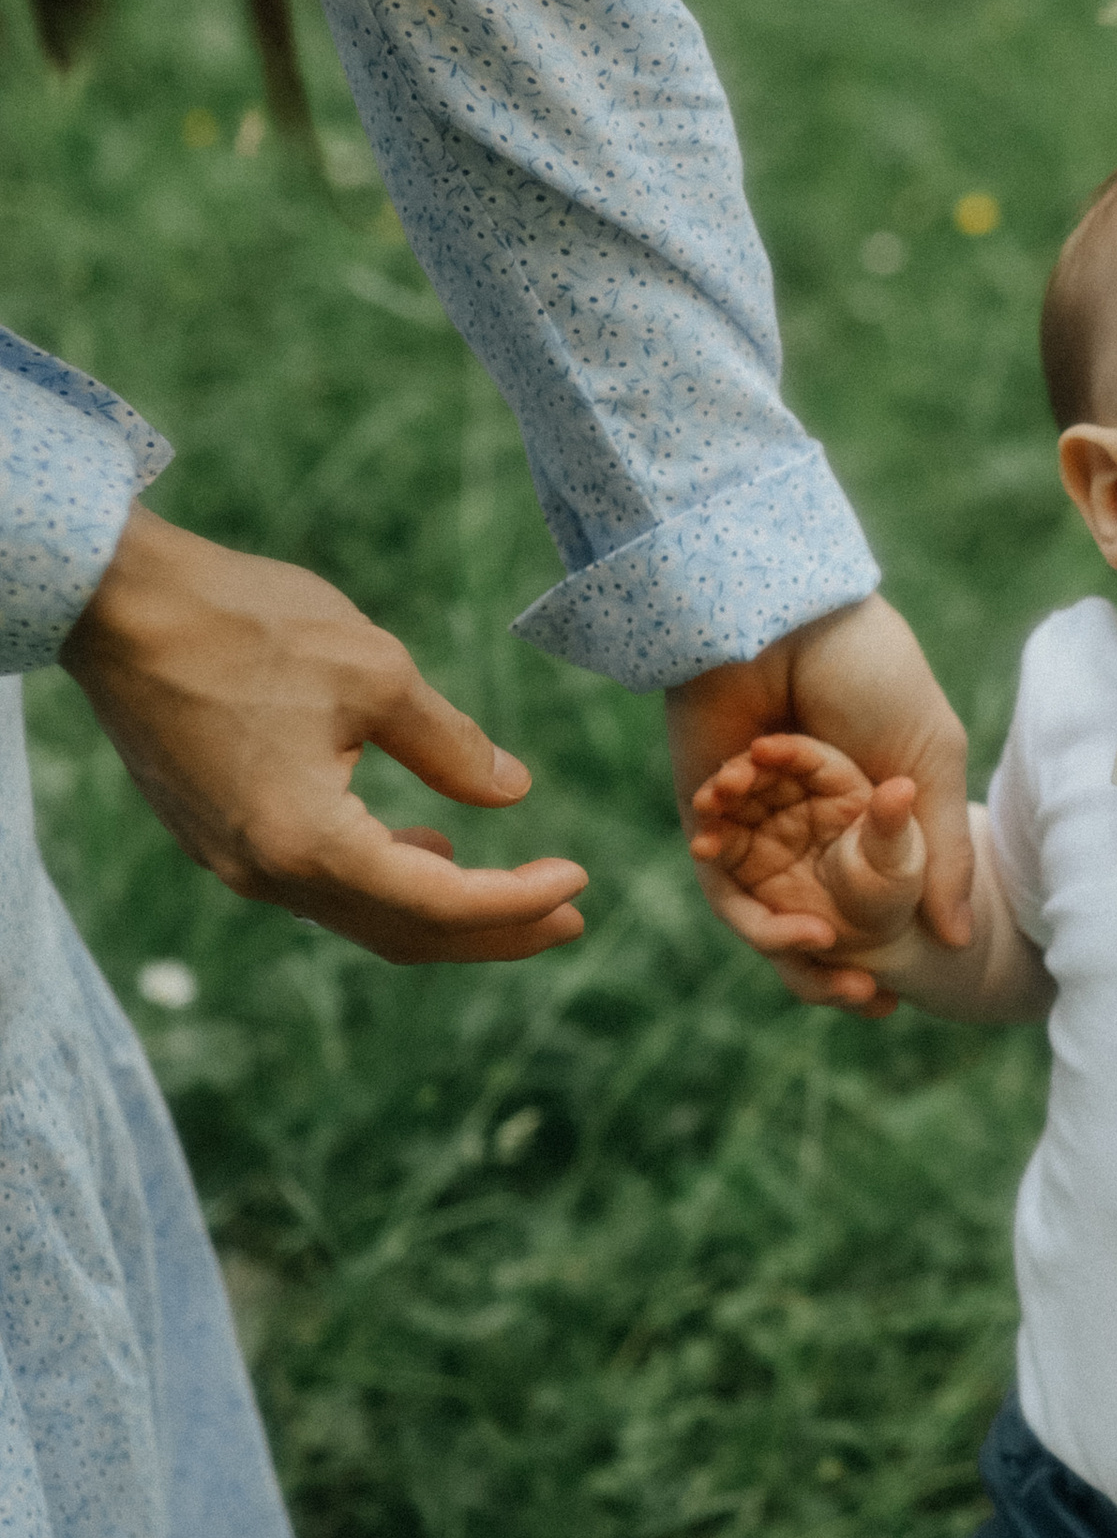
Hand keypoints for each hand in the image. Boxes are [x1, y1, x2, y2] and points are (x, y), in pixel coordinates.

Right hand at [59, 506, 586, 961]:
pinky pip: (318, 883)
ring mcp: (233, 861)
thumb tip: (512, 791)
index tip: (581, 882)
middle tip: (571, 918)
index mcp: (307, 843)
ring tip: (518, 892)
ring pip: (359, 914)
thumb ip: (450, 743)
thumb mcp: (375, 671)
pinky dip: (384, 878)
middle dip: (495, 931)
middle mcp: (265, 874)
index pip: (439, 903)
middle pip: (403, 933)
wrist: (115, 604)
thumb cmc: (246, 624)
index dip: (519, 902)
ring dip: (442, 908)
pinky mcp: (218, 835)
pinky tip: (426, 844)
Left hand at [666, 593, 970, 1011]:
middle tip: (868, 999)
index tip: (907, 992)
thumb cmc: (870, 675)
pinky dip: (754, 917)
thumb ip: (939, 850)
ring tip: (830, 962)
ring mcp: (755, 826)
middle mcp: (807, 826)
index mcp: (862, 814)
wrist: (786, 616)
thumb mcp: (926, 764)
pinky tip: (794, 930)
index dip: (888, 950)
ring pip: (768, 915)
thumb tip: (956, 939)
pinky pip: (723, 889)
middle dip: (837, 967)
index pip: (870, 901)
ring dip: (796, 951)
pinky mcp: (705, 819)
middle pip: (815, 920)